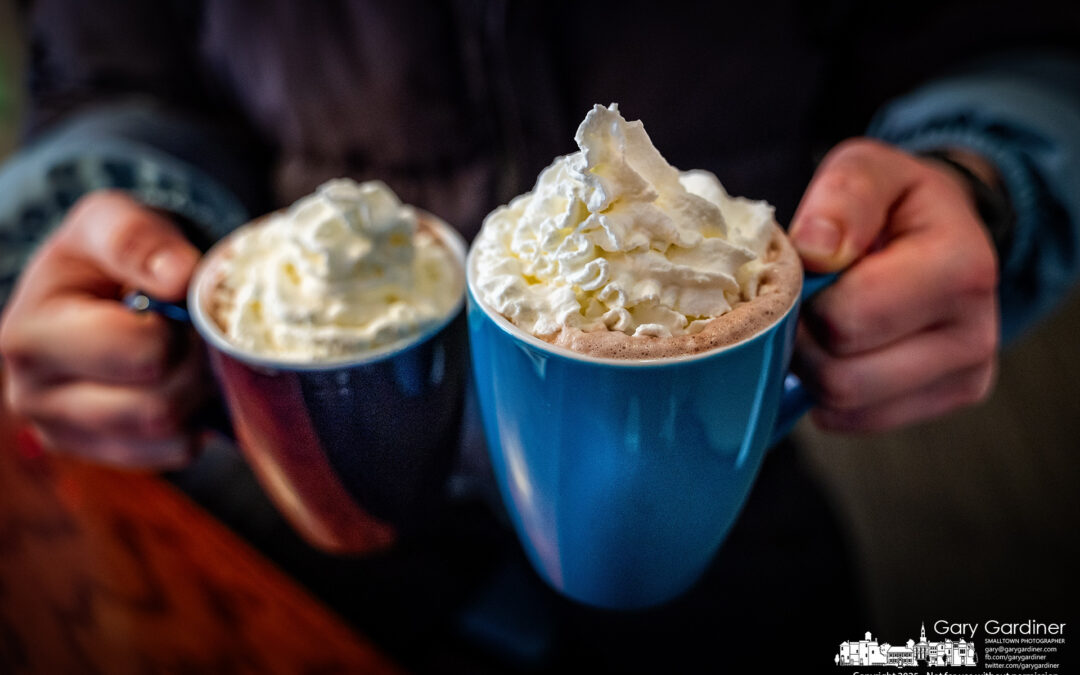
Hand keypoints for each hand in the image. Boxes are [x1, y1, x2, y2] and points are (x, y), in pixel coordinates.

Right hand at [0, 191, 209, 467]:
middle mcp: (33, 397)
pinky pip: (175, 455)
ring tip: (186, 353)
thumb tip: (177, 278)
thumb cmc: (102, 254)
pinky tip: (179, 382)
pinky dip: (194, 421)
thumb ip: (136, 237)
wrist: (98, 285)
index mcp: (29, 337)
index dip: (179, 327)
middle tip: (195, 332)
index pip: (140, 354)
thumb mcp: (109, 220)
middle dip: (194, 366)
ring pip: (169, 439)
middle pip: (157, 409)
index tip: (176, 301)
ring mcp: (66, 433)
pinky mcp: (102, 454)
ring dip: (197, 395)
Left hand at [788, 138, 999, 431]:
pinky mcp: (945, 401)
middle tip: (806, 302)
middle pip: (843, 376)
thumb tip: (818, 251)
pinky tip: (840, 350)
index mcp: (960, 269)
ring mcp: (965, 377)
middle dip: (805, 339)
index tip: (806, 273)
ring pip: (845, 406)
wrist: (942, 229)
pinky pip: (854, 421)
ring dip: (813, 368)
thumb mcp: (866, 170)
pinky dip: (829, 393)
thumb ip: (842, 197)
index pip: (848, 321)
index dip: (805, 301)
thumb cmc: (893, 201)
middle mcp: (975, 335)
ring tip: (823, 322)